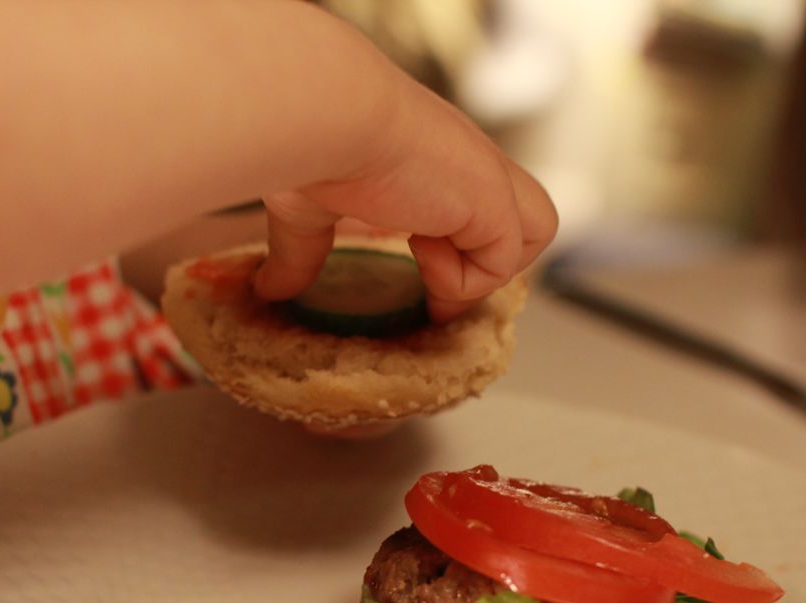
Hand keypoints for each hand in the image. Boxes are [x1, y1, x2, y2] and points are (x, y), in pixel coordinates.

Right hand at [252, 78, 556, 320]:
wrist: (327, 113)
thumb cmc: (311, 142)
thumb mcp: (306, 206)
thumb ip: (299, 249)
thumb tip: (267, 286)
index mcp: (435, 158)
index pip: (482, 202)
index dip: (461, 243)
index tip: (416, 266)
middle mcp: (470, 165)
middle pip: (530, 213)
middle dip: (492, 258)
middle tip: (436, 278)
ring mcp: (488, 180)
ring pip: (538, 231)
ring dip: (484, 268)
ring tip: (426, 259)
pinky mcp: (492, 202)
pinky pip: (503, 263)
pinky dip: (461, 278)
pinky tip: (419, 249)